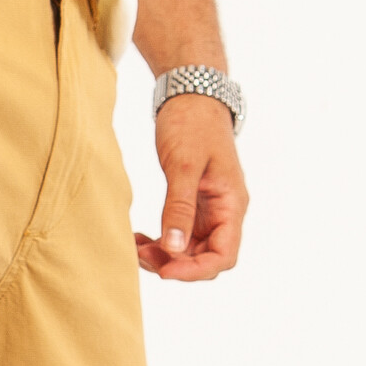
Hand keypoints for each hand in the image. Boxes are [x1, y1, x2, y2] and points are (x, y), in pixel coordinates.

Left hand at [134, 94, 248, 281]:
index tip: (165, 271)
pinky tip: (139, 239)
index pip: (224, 255)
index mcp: (231, 204)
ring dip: (163, 256)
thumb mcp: (184, 165)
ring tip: (135, 247)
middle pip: (206, 258)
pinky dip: (160, 243)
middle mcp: (224, 212)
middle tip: (139, 255)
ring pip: (190, 251)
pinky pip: (179, 236)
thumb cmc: (192, 123)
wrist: (191, 95)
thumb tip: (174, 248)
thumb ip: (179, 207)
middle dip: (175, 265)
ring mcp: (208, 210)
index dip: (196, 271)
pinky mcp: (193, 205)